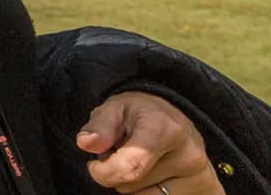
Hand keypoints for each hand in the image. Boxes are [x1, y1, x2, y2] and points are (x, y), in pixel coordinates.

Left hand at [75, 91, 223, 193]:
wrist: (177, 120)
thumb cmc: (141, 114)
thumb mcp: (115, 108)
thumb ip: (100, 126)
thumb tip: (86, 143)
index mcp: (164, 129)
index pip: (129, 167)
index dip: (103, 172)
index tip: (95, 165)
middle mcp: (189, 155)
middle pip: (131, 188)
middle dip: (118, 175)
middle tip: (126, 154)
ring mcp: (202, 177)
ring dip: (134, 187)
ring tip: (141, 164)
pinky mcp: (208, 191)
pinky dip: (152, 193)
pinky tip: (156, 177)